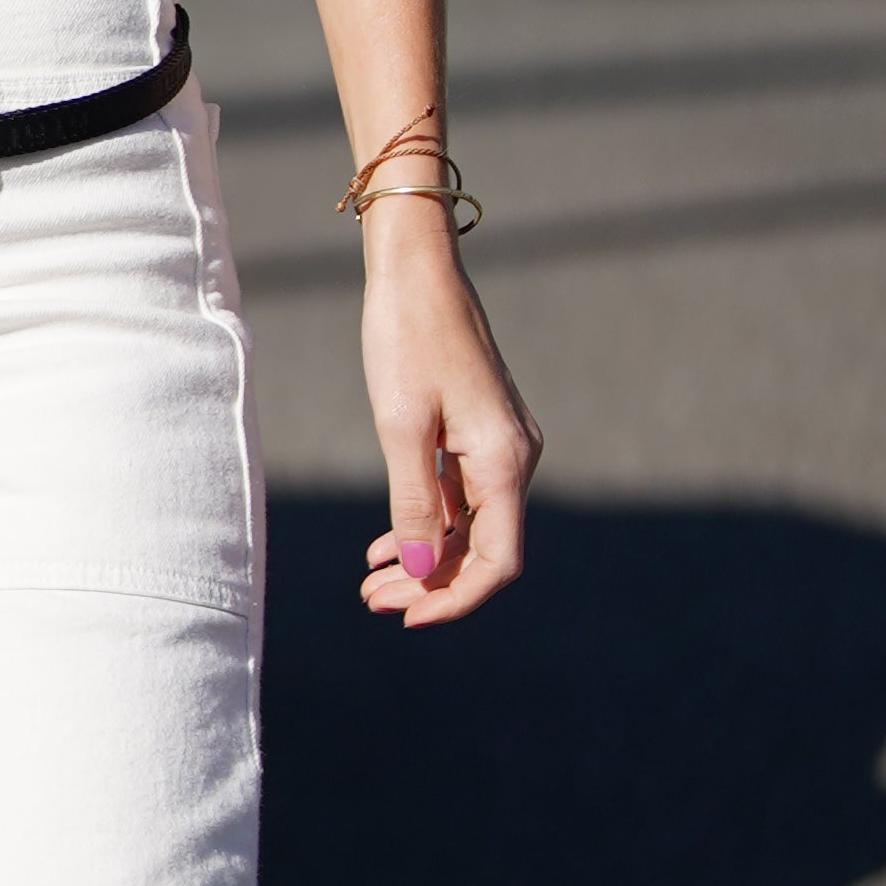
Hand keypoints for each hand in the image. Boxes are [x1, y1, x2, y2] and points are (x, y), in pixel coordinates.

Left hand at [356, 198, 537, 628]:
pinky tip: (387, 543)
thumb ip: (414, 503)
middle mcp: (515, 457)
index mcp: (505, 461)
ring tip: (371, 581)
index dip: (455, 599)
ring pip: (471, 524)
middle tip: (370, 601)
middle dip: (430, 583)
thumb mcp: (400, 426)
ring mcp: (500, 444)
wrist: (416, 268)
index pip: (497, 561)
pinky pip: (463, 495)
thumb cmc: (405, 337)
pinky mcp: (480, 431)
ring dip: (425, 557)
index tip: (405, 617)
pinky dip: (429, 522)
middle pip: (484, 548)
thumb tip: (422, 571)